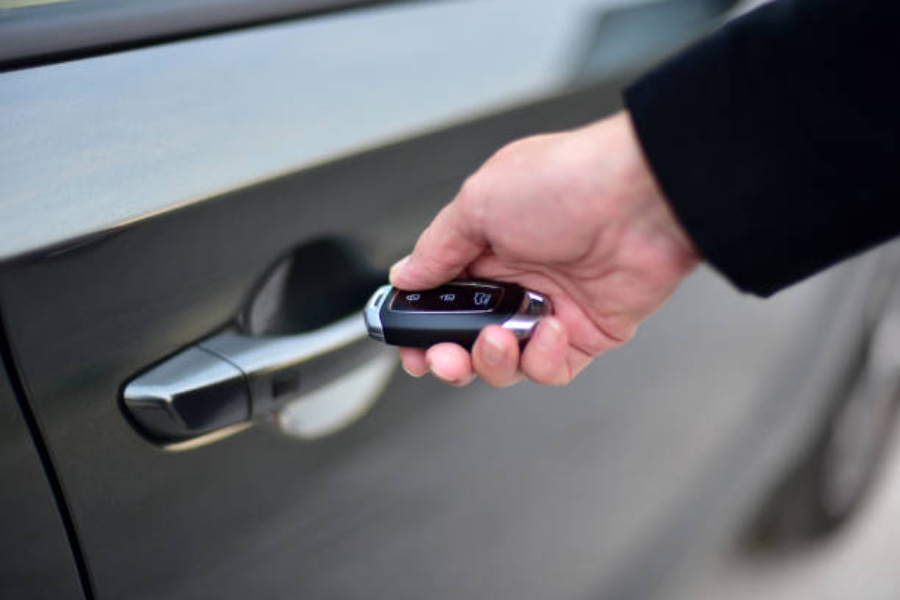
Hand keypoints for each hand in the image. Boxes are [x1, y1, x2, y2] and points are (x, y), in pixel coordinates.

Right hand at [389, 111, 699, 386]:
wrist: (645, 198)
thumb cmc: (569, 182)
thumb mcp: (480, 202)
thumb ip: (438, 247)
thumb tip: (406, 274)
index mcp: (485, 244)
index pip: (441, 297)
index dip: (419, 325)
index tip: (406, 344)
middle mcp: (516, 278)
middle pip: (466, 338)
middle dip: (448, 356)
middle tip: (441, 358)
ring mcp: (550, 307)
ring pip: (504, 361)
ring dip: (492, 360)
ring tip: (498, 338)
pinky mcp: (586, 333)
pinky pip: (549, 368)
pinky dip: (541, 359)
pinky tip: (550, 330)